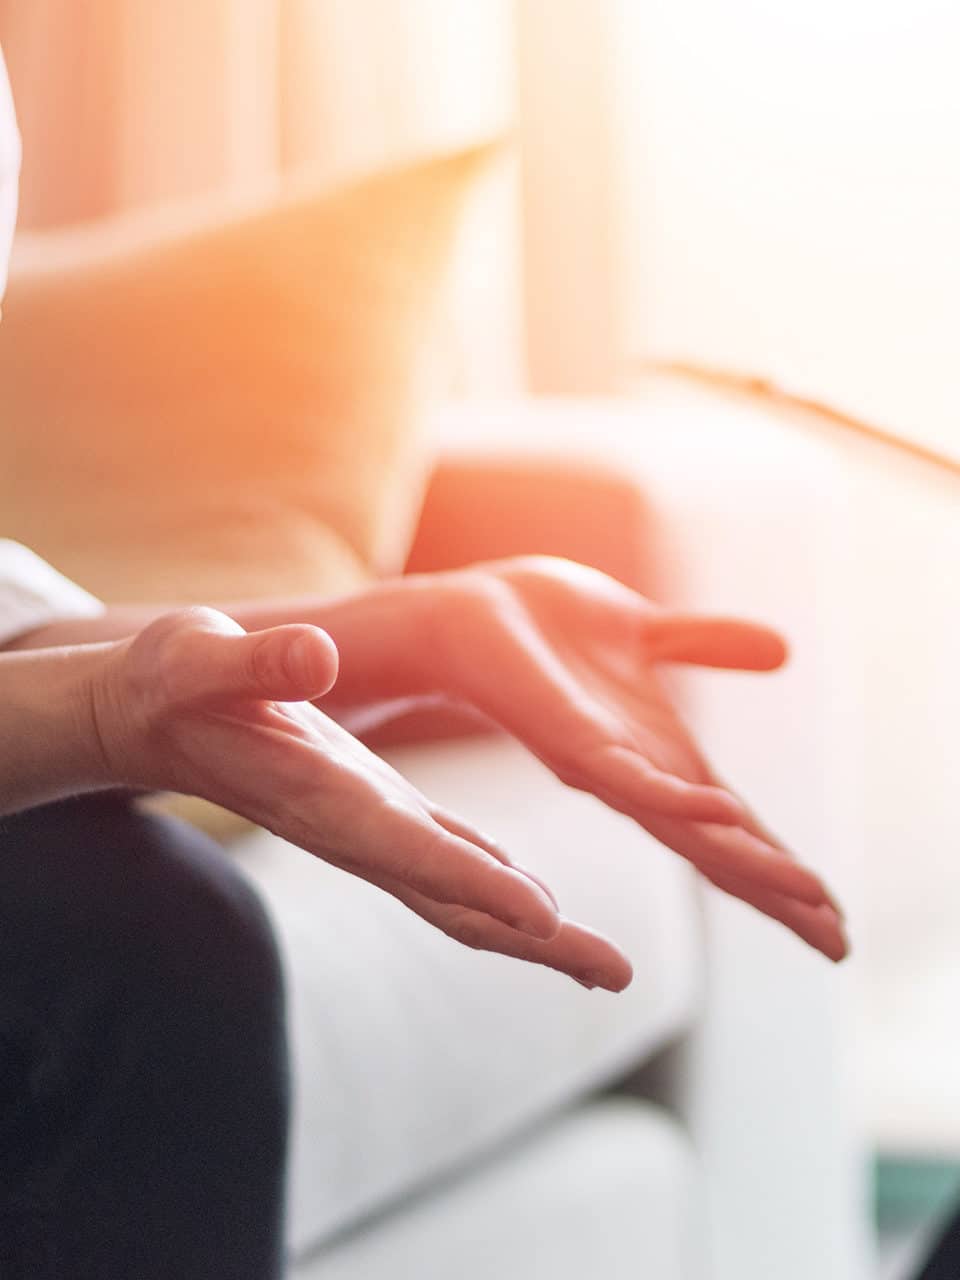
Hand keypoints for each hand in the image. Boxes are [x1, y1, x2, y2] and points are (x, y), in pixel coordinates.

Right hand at [92, 607, 632, 990]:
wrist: (152, 720)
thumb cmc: (170, 684)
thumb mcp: (197, 658)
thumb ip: (254, 663)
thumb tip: (315, 657)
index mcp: (317, 792)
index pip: (405, 846)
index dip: (474, 882)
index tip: (545, 917)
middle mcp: (352, 828)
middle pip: (452, 900)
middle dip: (533, 941)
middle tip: (617, 974)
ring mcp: (368, 827)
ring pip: (459, 891)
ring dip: (532, 930)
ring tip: (605, 963)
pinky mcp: (376, 810)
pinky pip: (448, 861)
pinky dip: (499, 889)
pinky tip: (540, 909)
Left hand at [392, 556, 846, 960]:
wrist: (472, 606)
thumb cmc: (548, 628)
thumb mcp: (649, 633)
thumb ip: (707, 645)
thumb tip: (783, 650)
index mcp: (657, 757)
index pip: (732, 827)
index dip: (782, 867)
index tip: (835, 918)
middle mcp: (634, 776)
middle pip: (717, 847)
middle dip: (778, 891)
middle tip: (839, 943)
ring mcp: (602, 764)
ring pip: (684, 827)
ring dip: (746, 861)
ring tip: (807, 897)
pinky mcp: (566, 738)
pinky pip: (627, 776)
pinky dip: (676, 796)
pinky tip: (723, 810)